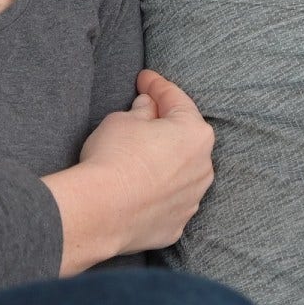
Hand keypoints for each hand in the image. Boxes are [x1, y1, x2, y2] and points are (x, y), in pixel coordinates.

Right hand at [42, 70, 215, 274]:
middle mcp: (203, 167)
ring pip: (181, 173)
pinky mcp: (177, 225)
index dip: (157, 85)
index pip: (175, 99)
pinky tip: (139, 189)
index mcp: (194, 133)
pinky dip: (158, 193)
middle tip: (143, 115)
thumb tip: (148, 108)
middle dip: (166, 127)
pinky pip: (169, 201)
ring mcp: (192, 199)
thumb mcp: (121, 120)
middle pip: (184, 138)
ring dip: (165, 163)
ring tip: (138, 157)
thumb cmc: (113, 158)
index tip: (145, 79)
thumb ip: (141, 111)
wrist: (100, 211)